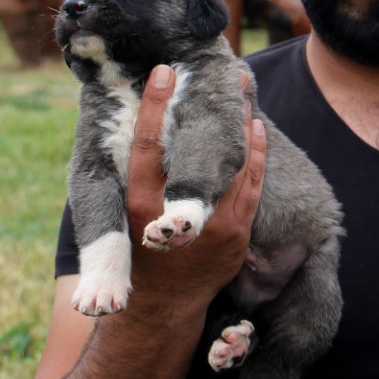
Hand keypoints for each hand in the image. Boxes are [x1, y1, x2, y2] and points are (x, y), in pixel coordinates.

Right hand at [124, 64, 263, 313]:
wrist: (163, 307)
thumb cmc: (136, 252)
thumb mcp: (122, 214)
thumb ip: (133, 176)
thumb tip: (139, 124)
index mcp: (139, 205)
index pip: (148, 145)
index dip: (158, 105)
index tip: (166, 71)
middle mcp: (176, 215)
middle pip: (203, 148)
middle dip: (218, 107)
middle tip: (230, 71)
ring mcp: (212, 225)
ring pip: (234, 162)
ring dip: (242, 122)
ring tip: (246, 88)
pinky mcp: (236, 233)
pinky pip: (252, 183)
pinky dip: (256, 154)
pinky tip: (256, 128)